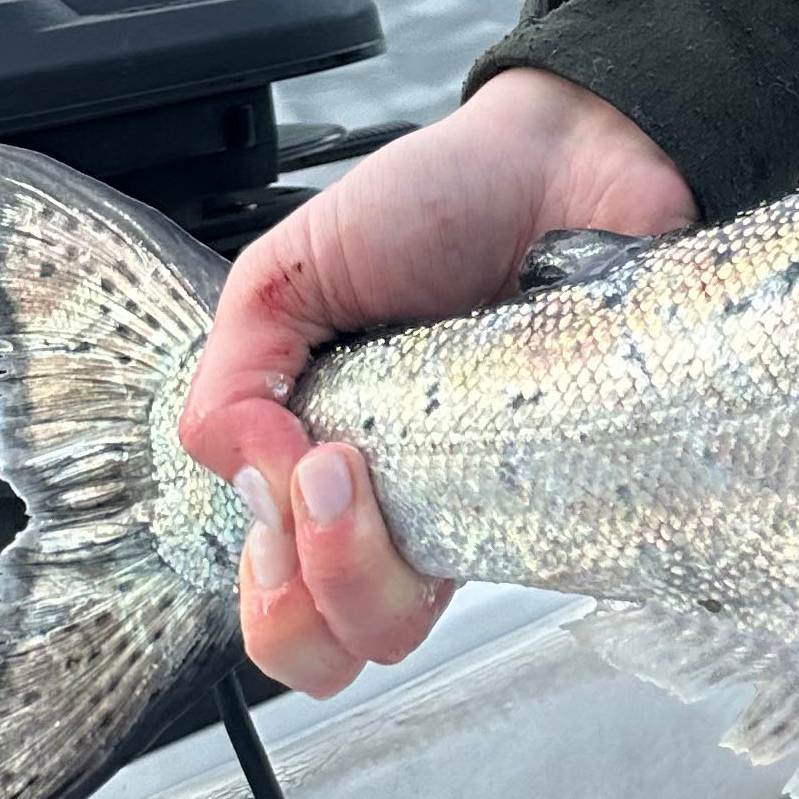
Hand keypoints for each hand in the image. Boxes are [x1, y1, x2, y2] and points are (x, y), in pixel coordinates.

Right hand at [179, 68, 692, 699]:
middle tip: (340, 468)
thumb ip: (231, 382)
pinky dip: (499, 528)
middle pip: (338, 643)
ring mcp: (481, 500)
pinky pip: (529, 564)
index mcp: (317, 466)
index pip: (274, 598)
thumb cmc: (432, 204)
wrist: (564, 155)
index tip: (290, 477)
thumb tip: (251, 482)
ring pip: (416, 629)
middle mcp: (398, 502)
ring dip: (375, 572)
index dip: (270, 585)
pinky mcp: (566, 481)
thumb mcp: (285, 275)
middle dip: (317, 588)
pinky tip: (496, 445)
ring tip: (395, 452)